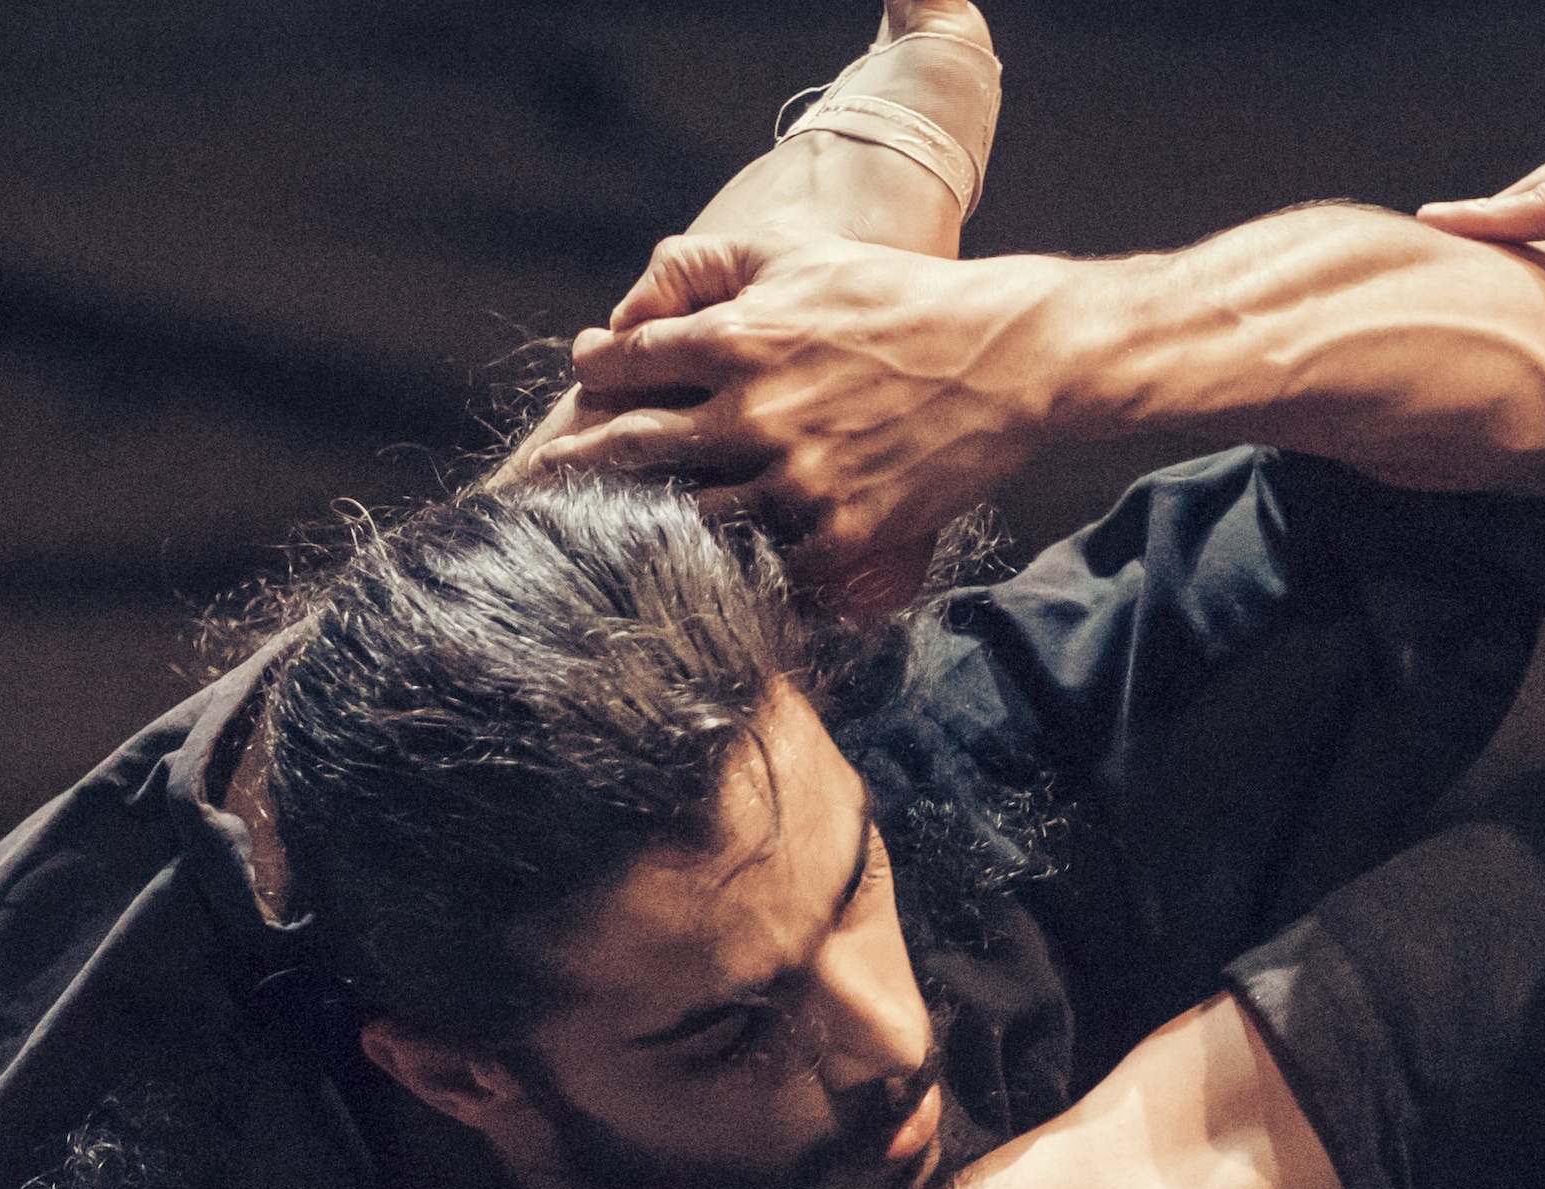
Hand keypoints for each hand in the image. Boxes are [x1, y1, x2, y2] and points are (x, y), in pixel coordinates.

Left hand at [541, 238, 1065, 615]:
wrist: (1007, 358)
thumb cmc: (899, 298)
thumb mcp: (798, 253)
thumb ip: (707, 266)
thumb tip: (632, 303)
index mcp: (736, 338)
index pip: (625, 364)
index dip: (594, 375)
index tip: (584, 388)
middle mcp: (755, 413)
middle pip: (631, 451)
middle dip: (574, 468)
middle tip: (537, 488)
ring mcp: (798, 481)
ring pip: (689, 520)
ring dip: (644, 530)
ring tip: (609, 540)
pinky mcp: (843, 532)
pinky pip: (766, 569)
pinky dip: (734, 574)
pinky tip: (705, 579)